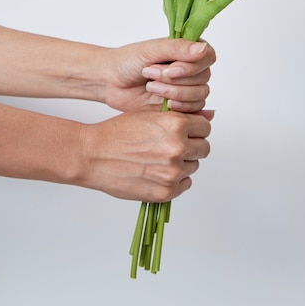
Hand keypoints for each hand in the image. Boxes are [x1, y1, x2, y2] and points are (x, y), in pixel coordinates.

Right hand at [77, 108, 212, 201]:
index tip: (186, 131)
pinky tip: (158, 172)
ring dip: (182, 163)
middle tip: (172, 146)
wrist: (93, 155)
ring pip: (193, 166)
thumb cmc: (118, 132)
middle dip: (192, 146)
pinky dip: (175, 180)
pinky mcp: (166, 192)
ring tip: (159, 159)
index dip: (195, 128)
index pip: (205, 127)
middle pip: (203, 148)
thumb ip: (180, 113)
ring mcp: (173, 171)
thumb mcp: (149, 113)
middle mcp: (178, 147)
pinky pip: (184, 185)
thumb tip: (210, 113)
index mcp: (176, 124)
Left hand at [103, 38, 215, 112]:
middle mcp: (190, 68)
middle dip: (176, 80)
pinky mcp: (181, 105)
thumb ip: (178, 49)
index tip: (170, 69)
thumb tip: (202, 49)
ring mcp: (186, 87)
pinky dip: (180, 108)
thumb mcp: (152, 50)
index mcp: (187, 50)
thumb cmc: (128, 61)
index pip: (208, 56)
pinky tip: (165, 104)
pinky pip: (194, 110)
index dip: (192, 66)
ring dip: (175, 93)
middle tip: (150, 75)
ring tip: (151, 87)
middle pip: (203, 79)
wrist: (110, 81)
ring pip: (199, 95)